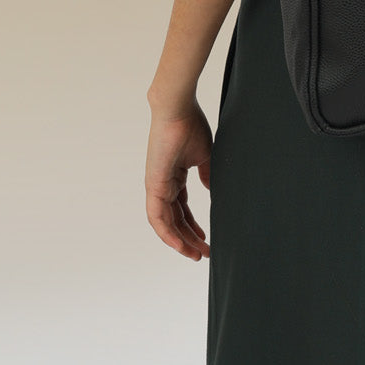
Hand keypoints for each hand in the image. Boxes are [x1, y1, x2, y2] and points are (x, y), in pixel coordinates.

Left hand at [144, 99, 212, 259]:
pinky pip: (157, 217)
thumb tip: (211, 190)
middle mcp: (163, 184)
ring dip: (179, 241)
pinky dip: (167, 234)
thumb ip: (206, 175)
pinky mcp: (153, 185)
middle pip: (175, 219)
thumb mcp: (204, 155)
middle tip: (203, 253)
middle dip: (188, 238)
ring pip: (165, 223)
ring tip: (195, 254)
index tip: (206, 239)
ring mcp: (156, 186)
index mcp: (174, 176)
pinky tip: (180, 245)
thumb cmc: (190, 125)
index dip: (193, 225)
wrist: (178, 109)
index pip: (182, 208)